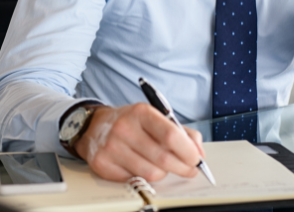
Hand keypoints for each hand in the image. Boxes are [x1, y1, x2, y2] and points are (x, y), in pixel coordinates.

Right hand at [73, 104, 204, 182]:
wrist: (94, 126)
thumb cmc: (131, 122)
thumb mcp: (155, 117)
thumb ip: (181, 132)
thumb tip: (199, 153)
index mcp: (141, 113)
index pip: (171, 135)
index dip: (188, 151)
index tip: (196, 159)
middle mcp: (124, 128)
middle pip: (164, 159)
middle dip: (183, 168)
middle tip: (189, 169)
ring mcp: (112, 148)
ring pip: (151, 174)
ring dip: (163, 173)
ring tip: (161, 165)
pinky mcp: (103, 165)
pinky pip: (135, 180)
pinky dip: (143, 177)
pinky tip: (140, 165)